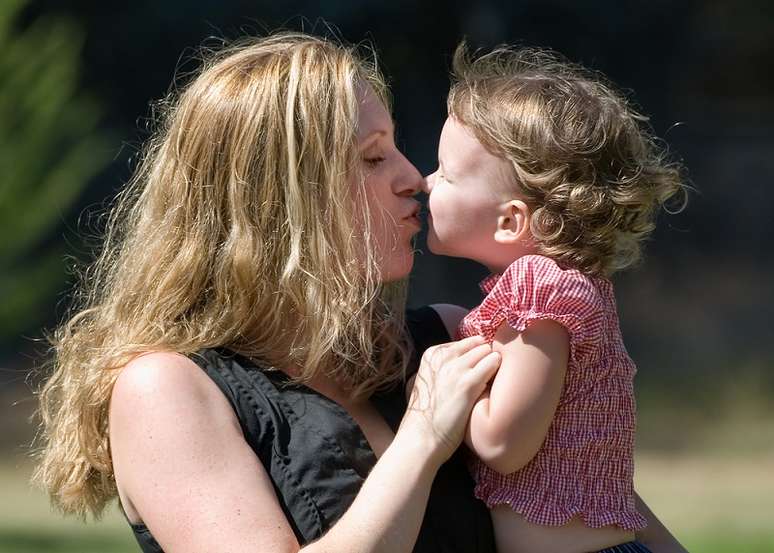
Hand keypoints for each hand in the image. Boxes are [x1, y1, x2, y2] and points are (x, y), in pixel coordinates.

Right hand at [401, 335, 500, 464]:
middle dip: (485, 359)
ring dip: (493, 366)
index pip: (465, 343)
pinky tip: (496, 387)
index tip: (477, 370)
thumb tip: (469, 364)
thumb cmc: (427, 416)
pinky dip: (497, 372)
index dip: (474, 356)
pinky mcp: (468, 384)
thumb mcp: (431, 381)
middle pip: (478, 345)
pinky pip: (493, 364)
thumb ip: (445, 368)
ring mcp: (455, 369)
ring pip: (487, 352)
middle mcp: (442, 357)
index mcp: (432, 354)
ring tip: (492, 384)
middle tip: (488, 377)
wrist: (420, 438)